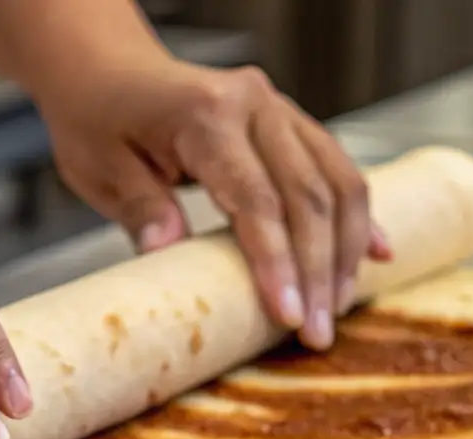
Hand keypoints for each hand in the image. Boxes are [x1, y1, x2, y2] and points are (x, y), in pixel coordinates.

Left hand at [39, 60, 392, 349]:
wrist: (107, 70)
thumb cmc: (98, 118)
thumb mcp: (100, 168)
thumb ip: (140, 208)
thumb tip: (166, 252)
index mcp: (208, 115)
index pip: (257, 200)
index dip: (277, 262)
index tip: (287, 316)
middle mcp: (255, 106)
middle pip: (309, 196)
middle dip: (320, 272)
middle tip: (318, 334)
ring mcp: (279, 112)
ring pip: (336, 183)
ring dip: (344, 252)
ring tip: (335, 309)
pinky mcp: (289, 125)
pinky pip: (335, 170)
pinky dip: (356, 217)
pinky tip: (375, 255)